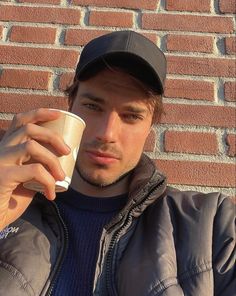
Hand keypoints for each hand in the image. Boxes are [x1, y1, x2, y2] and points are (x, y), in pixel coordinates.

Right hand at [0, 108, 70, 229]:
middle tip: (67, 151)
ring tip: (62, 176)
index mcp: (5, 148)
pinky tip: (50, 194)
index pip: (20, 121)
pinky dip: (48, 181)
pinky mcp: (1, 176)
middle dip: (53, 136)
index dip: (39, 113)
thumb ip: (36, 168)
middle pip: (28, 129)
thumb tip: (59, 162)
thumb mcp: (26, 180)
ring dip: (53, 161)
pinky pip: (34, 170)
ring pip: (31, 146)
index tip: (58, 114)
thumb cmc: (8, 201)